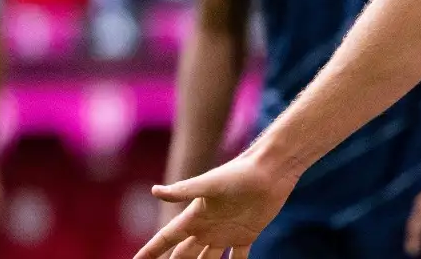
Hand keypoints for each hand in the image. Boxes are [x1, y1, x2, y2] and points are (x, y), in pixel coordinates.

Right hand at [134, 153, 295, 258]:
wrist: (270, 170)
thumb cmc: (238, 173)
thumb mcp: (209, 183)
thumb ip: (183, 190)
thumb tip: (154, 191)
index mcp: (193, 217)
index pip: (165, 238)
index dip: (150, 252)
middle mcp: (206, 228)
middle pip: (182, 255)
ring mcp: (225, 233)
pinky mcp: (246, 235)